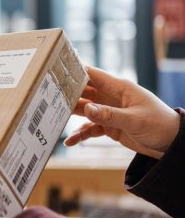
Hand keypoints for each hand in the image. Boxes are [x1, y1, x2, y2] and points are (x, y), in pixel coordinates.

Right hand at [64, 66, 179, 158]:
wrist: (173, 145)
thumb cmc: (160, 125)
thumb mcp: (134, 120)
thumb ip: (109, 115)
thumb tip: (87, 109)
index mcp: (119, 88)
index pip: (92, 74)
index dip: (73, 71)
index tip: (54, 71)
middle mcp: (111, 97)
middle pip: (83, 92)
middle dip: (66, 94)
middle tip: (45, 96)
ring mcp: (109, 112)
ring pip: (84, 110)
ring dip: (70, 114)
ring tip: (53, 117)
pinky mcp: (110, 126)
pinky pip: (90, 128)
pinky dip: (80, 134)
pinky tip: (70, 142)